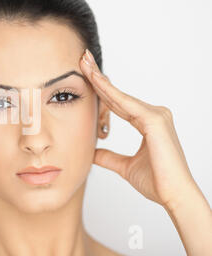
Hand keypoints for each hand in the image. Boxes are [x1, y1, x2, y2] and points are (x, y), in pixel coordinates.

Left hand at [79, 49, 197, 210]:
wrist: (172, 195)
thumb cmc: (156, 181)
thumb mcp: (124, 166)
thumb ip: (108, 157)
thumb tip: (92, 153)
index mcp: (147, 122)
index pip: (117, 103)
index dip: (101, 89)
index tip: (86, 75)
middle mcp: (153, 114)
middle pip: (118, 95)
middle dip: (98, 77)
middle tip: (82, 59)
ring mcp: (156, 115)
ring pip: (120, 96)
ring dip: (100, 79)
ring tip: (83, 63)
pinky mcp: (154, 120)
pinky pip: (126, 104)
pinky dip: (109, 92)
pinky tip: (96, 80)